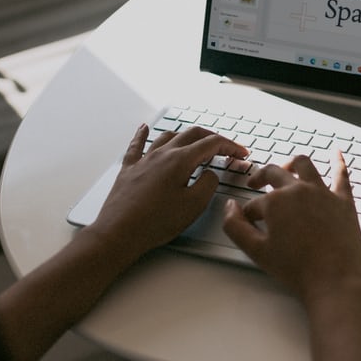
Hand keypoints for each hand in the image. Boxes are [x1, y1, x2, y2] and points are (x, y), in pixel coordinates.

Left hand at [87, 123, 247, 262]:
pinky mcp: (129, 170)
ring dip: (185, 136)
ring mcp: (143, 160)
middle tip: (225, 148)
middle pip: (191, 134)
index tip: (241, 154)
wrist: (120, 232)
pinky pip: (137, 145)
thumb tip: (210, 173)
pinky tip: (144, 128)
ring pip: (167, 136)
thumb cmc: (155, 222)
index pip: (211, 144)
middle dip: (212, 138)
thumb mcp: (194, 205)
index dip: (230, 147)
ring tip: (195, 141)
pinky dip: (143, 134)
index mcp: (179, 161)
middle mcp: (161, 154)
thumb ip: (208, 184)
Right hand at [222, 152, 360, 306]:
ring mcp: (323, 193)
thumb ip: (236, 227)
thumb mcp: (257, 251)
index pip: (255, 203)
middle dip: (261, 177)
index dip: (249, 213)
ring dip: (291, 163)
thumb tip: (229, 208)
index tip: (249, 223)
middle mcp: (298, 190)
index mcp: (275, 202)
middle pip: (274, 173)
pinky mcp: (344, 201)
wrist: (334, 280)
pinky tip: (336, 152)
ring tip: (286, 167)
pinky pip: (341, 174)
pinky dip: (338, 161)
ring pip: (304, 165)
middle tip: (256, 183)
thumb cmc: (297, 269)